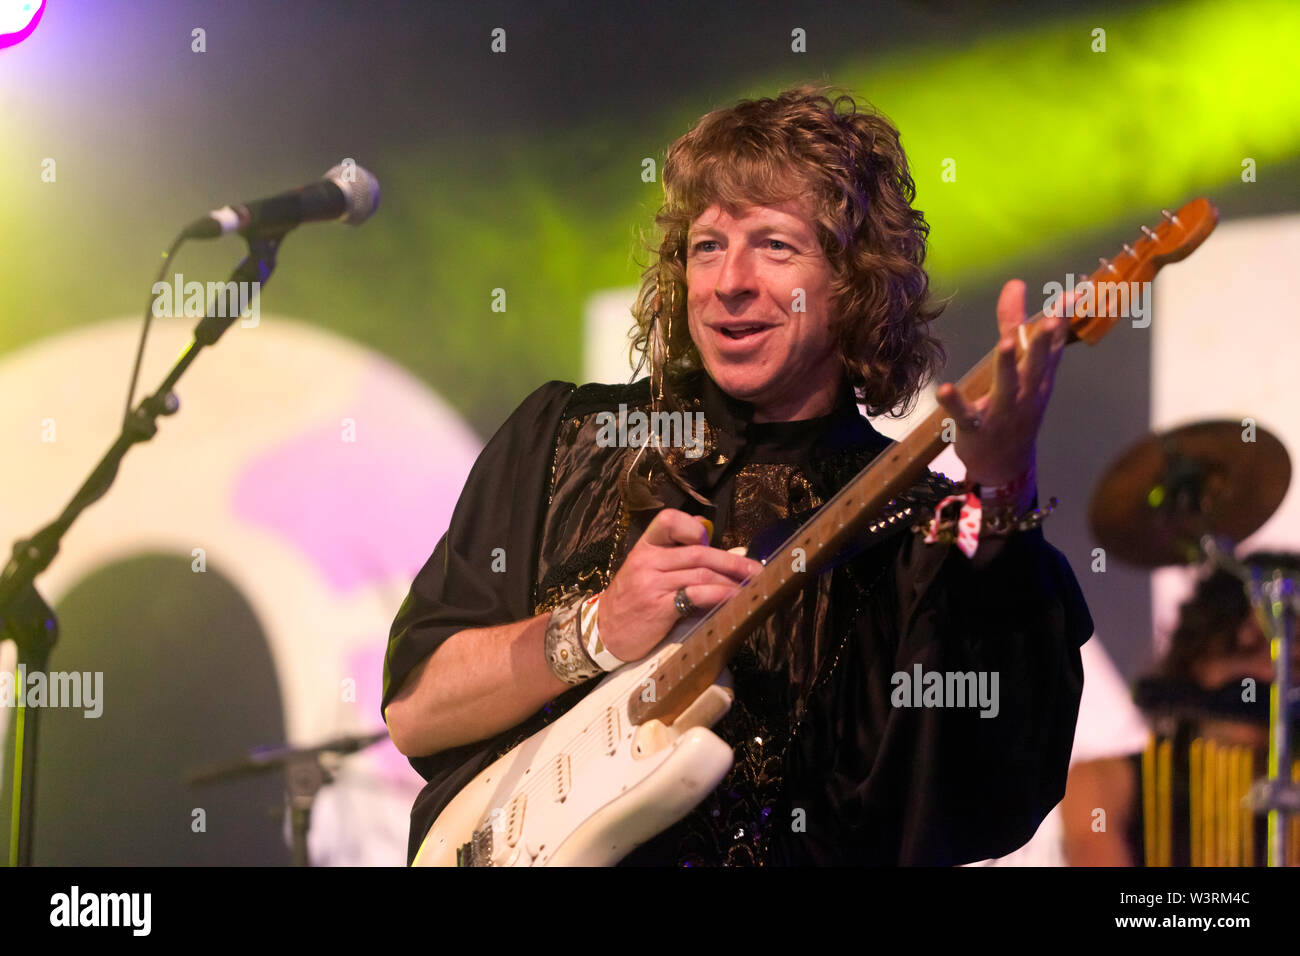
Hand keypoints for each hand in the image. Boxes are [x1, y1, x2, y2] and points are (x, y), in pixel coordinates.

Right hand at [597, 509, 761, 661]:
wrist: (604, 633)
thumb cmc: (630, 601)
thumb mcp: (642, 569)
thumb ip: (669, 551)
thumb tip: (702, 528)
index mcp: (644, 547)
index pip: (668, 520)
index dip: (692, 526)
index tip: (709, 539)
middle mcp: (647, 561)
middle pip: (698, 552)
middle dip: (731, 560)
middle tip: (755, 568)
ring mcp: (652, 584)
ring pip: (701, 573)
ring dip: (731, 580)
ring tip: (750, 586)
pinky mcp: (659, 607)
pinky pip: (696, 595)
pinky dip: (719, 595)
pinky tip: (733, 599)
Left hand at [935, 279, 1071, 497]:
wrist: (1005, 466)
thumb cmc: (1015, 409)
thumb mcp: (1021, 370)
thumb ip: (1015, 325)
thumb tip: (1015, 283)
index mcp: (1037, 380)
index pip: (1051, 348)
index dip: (1060, 323)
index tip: (1071, 296)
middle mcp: (1024, 395)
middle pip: (1034, 367)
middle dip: (1042, 344)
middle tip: (1048, 320)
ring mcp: (1001, 413)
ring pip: (1006, 388)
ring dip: (1006, 366)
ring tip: (1005, 344)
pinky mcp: (975, 429)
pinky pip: (965, 415)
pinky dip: (955, 403)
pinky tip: (945, 388)